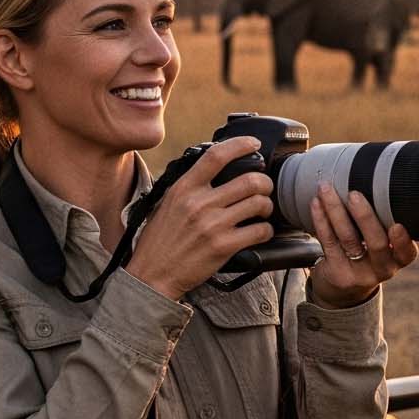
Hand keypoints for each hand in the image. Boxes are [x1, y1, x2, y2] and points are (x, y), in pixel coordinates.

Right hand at [126, 135, 274, 301]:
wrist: (152, 274)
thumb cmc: (158, 241)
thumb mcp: (167, 204)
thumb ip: (189, 187)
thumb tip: (213, 172)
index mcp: (184, 188)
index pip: (216, 156)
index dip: (240, 145)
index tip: (253, 144)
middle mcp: (199, 203)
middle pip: (249, 180)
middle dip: (264, 183)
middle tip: (263, 188)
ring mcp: (213, 225)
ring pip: (258, 203)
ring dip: (266, 206)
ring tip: (261, 211)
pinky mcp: (224, 247)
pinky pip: (259, 231)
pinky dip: (265, 230)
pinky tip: (259, 232)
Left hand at [309, 184, 416, 307]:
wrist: (341, 292)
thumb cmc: (365, 259)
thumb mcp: (381, 250)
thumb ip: (382, 228)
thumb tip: (377, 188)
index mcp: (396, 260)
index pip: (406, 253)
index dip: (403, 241)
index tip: (397, 225)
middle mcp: (380, 269)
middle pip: (376, 243)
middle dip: (365, 217)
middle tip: (354, 194)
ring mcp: (357, 272)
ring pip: (348, 239)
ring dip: (336, 210)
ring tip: (327, 190)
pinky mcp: (336, 271)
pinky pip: (328, 242)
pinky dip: (321, 219)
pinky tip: (316, 204)